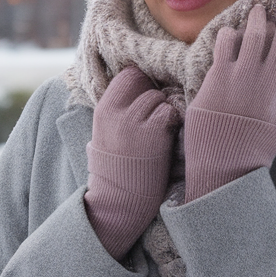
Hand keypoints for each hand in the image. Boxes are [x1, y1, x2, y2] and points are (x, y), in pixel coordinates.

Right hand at [85, 65, 179, 259]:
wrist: (119, 201)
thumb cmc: (114, 169)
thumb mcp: (104, 134)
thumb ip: (117, 111)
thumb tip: (135, 89)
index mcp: (103, 110)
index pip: (127, 75)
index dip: (141, 83)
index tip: (145, 98)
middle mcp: (116, 112)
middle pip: (144, 81)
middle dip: (154, 94)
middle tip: (156, 114)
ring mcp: (133, 121)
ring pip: (158, 96)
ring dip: (164, 110)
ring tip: (161, 130)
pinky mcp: (152, 132)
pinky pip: (169, 111)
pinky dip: (172, 121)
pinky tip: (168, 136)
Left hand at [184, 0, 275, 201]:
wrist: (224, 169)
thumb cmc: (254, 152)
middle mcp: (257, 77)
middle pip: (265, 30)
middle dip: (266, 12)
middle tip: (265, 4)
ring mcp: (234, 77)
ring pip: (242, 34)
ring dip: (245, 23)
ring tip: (247, 20)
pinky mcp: (213, 80)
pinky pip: (221, 46)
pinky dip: (225, 37)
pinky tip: (226, 39)